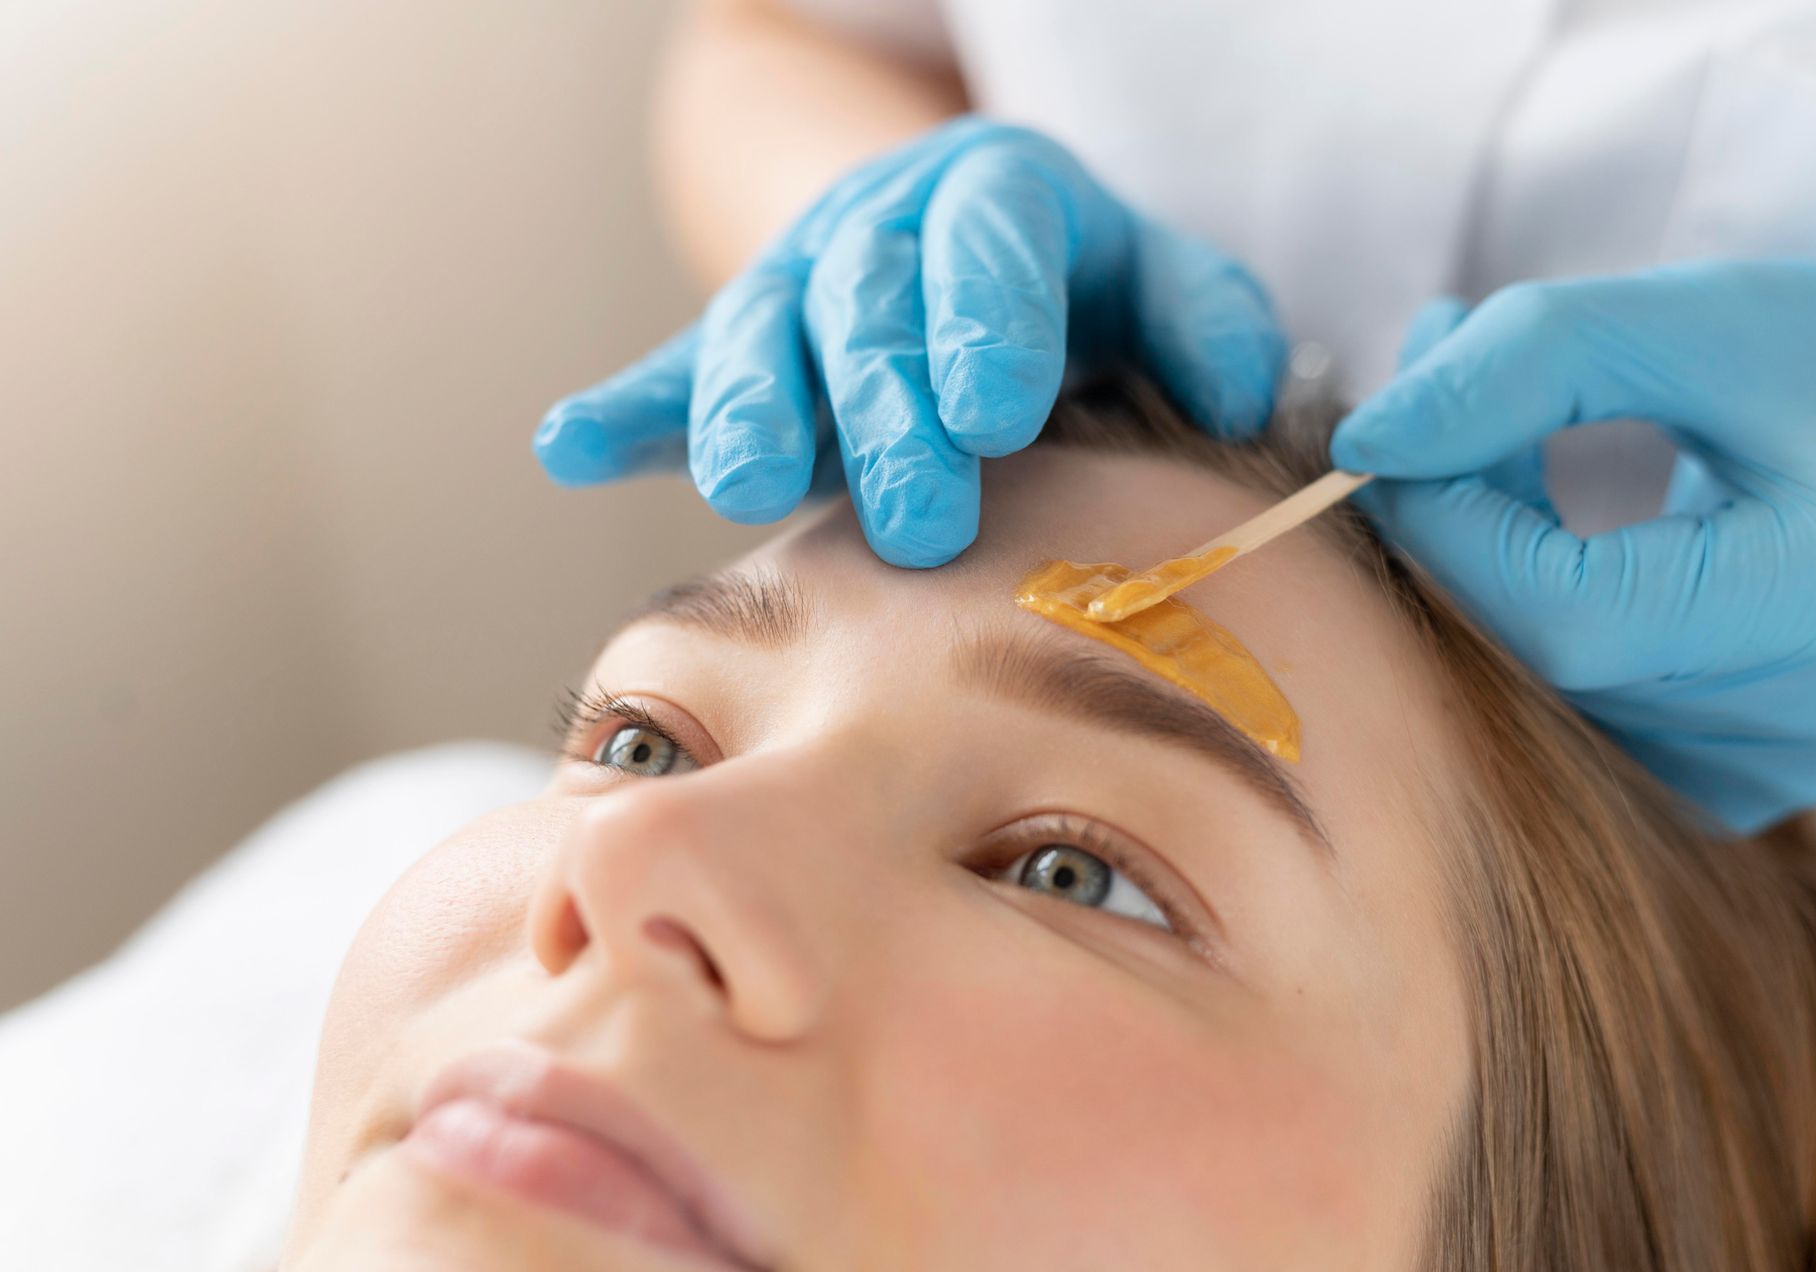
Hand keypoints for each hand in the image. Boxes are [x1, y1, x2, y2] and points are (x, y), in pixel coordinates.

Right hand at [533, 116, 1285, 565]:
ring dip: (751, 412)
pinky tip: (569, 449)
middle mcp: (880, 235)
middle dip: (887, 411)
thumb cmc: (1075, 293)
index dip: (984, 319)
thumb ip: (1204, 319)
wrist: (956, 256)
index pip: (986, 245)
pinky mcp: (730, 351)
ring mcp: (793, 292)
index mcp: (994, 203)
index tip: (995, 411)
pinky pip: (668, 375)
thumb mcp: (1153, 282)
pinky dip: (624, 413)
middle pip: (870, 309)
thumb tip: (1241, 390)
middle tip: (920, 520)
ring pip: (761, 337)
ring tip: (751, 490)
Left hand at [1330, 261, 1815, 831]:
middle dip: (1454, 535)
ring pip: (1555, 694)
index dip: (1450, 529)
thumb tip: (1367, 443)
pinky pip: (1597, 714)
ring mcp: (1786, 767)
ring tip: (1512, 442)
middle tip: (1433, 416)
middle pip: (1546, 663)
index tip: (1390, 437)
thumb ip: (1536, 359)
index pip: (1565, 614)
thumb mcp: (1718, 322)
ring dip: (1491, 567)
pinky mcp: (1760, 778)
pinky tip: (1572, 522)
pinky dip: (1549, 615)